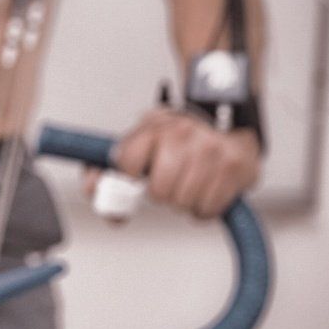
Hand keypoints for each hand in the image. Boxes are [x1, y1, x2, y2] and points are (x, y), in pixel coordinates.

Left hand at [98, 108, 260, 218]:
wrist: (227, 118)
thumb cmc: (176, 138)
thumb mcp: (139, 142)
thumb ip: (105, 168)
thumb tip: (92, 190)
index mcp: (154, 126)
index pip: (127, 164)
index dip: (129, 175)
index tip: (137, 173)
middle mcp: (184, 134)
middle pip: (159, 192)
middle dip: (160, 193)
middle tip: (167, 182)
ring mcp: (213, 149)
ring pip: (183, 203)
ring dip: (182, 202)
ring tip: (188, 183)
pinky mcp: (237, 167)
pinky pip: (207, 210)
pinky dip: (203, 208)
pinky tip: (205, 189)